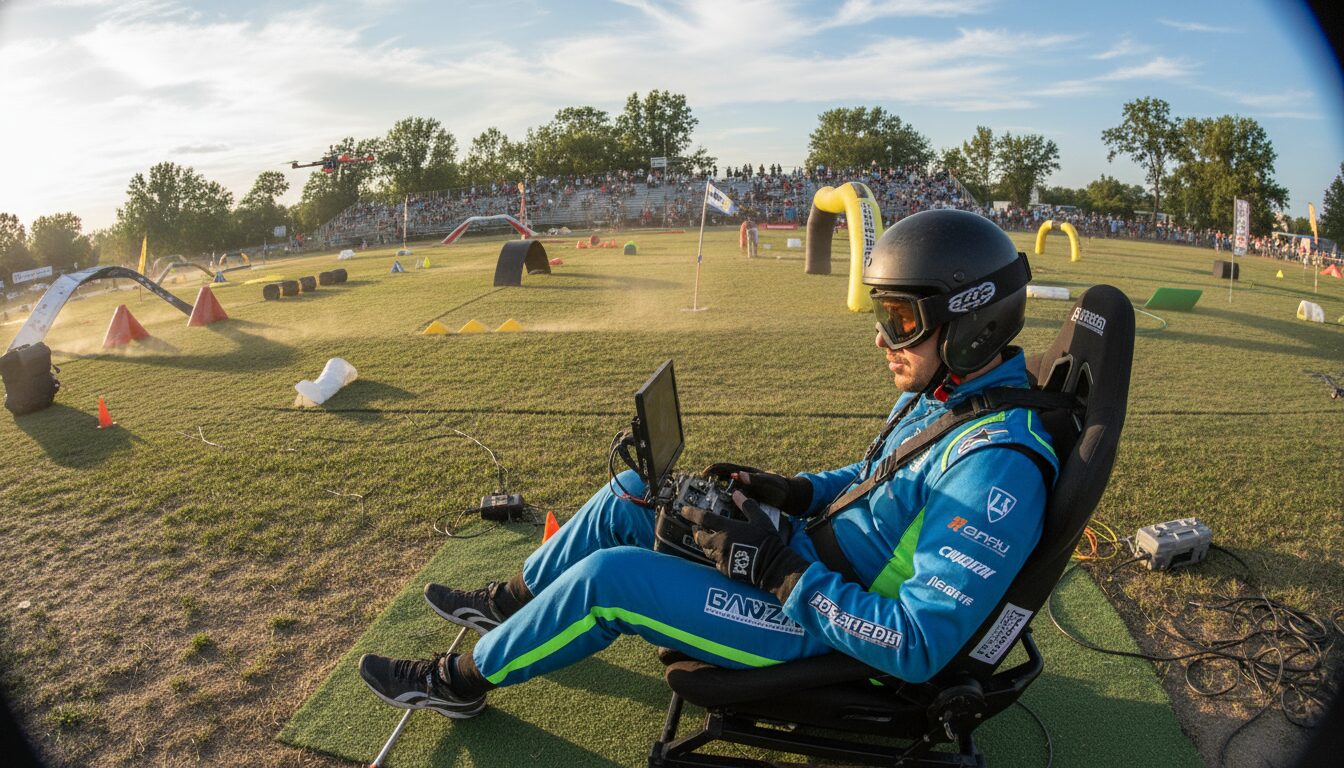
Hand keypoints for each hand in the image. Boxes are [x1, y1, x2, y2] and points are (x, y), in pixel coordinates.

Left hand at [683, 491, 809, 601]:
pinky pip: (716, 562)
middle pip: (700, 537)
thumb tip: (737, 493)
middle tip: (697, 528)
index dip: (691, 513)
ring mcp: (722, 557)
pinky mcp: (725, 569)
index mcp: (728, 528)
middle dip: (697, 532)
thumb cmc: (767, 540)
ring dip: (706, 544)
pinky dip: (716, 557)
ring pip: (706, 550)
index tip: (683, 510)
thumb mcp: (760, 518)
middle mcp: (721, 543)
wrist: (772, 565)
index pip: (704, 518)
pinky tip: (721, 554)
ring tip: (708, 540)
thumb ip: (747, 505)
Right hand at [702, 463, 813, 516]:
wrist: (789, 497)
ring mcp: (742, 491)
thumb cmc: (779, 487)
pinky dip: (723, 505)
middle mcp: (741, 481)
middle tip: (696, 491)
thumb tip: (740, 474)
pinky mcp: (745, 500)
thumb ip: (755, 479)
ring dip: (714, 496)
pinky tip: (718, 515)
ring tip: (702, 504)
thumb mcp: (769, 482)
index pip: (725, 468)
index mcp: (745, 473)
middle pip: (721, 480)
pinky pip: (730, 501)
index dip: (713, 469)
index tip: (702, 474)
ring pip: (724, 491)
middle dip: (708, 484)